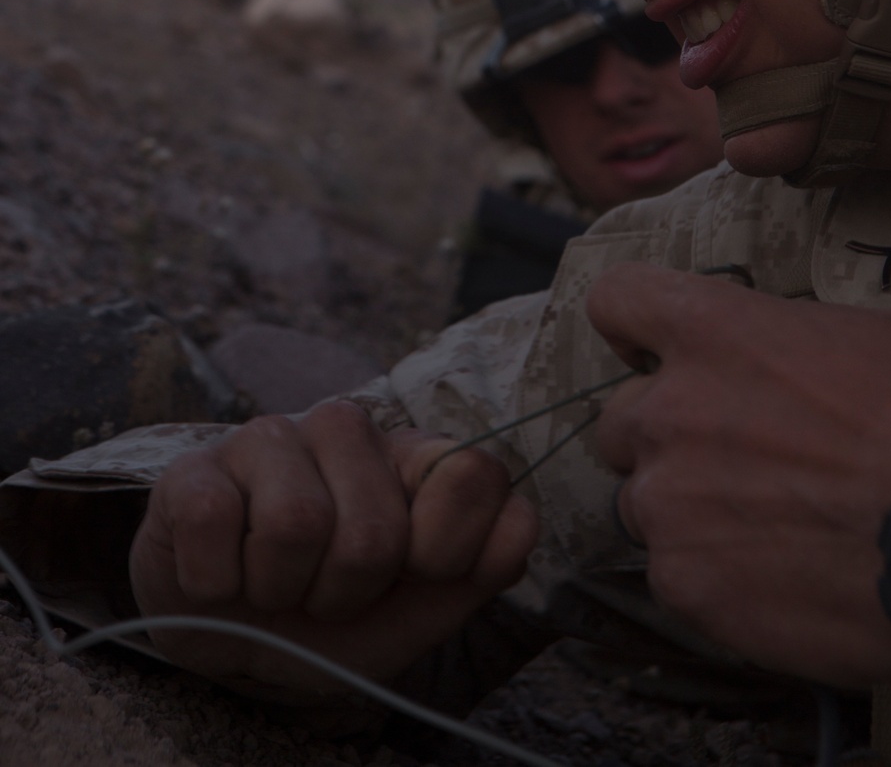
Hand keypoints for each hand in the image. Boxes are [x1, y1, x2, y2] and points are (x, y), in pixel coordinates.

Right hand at [129, 400, 537, 695]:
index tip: (418, 574)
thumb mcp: (423, 604)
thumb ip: (483, 562)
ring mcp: (266, 438)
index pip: (474, 472)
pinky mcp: (192, 469)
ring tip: (276, 583)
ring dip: (284, 589)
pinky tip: (220, 574)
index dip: (449, 550)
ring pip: (296, 524)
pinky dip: (217, 582)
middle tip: (326, 592)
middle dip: (351, 591)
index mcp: (411, 455)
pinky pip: (215, 526)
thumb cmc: (336, 616)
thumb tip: (516, 523)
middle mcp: (345, 428)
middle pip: (374, 529)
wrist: (232, 644)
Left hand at [588, 264, 890, 686]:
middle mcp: (668, 410)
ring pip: (643, 504)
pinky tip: (775, 582)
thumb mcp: (863, 335)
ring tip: (763, 532)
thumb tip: (774, 361)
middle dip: (663, 439)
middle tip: (729, 464)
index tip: (649, 352)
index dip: (632, 329)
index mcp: (709, 332)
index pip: (616, 301)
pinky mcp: (685, 581)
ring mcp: (668, 500)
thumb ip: (781, 343)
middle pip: (618, 421)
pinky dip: (714, 579)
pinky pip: (674, 575)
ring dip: (686, 513)